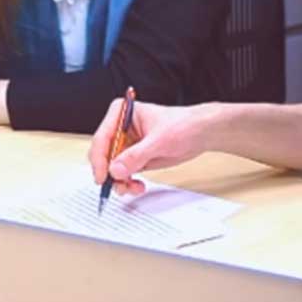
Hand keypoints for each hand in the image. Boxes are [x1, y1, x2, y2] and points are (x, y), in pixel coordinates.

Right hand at [88, 100, 214, 195]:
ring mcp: (127, 144)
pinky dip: (127, 183)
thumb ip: (136, 155)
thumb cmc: (184, 125)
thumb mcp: (159, 140)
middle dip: (110, 173)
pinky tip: (137, 186)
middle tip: (120, 186)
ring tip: (133, 188)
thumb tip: (115, 169)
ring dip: (119, 181)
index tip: (103, 177)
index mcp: (121, 113)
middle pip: (103, 155)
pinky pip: (122, 174)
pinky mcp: (134, 157)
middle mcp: (120, 128)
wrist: (202, 133)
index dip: (100, 159)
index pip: (102, 138)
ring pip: (111, 167)